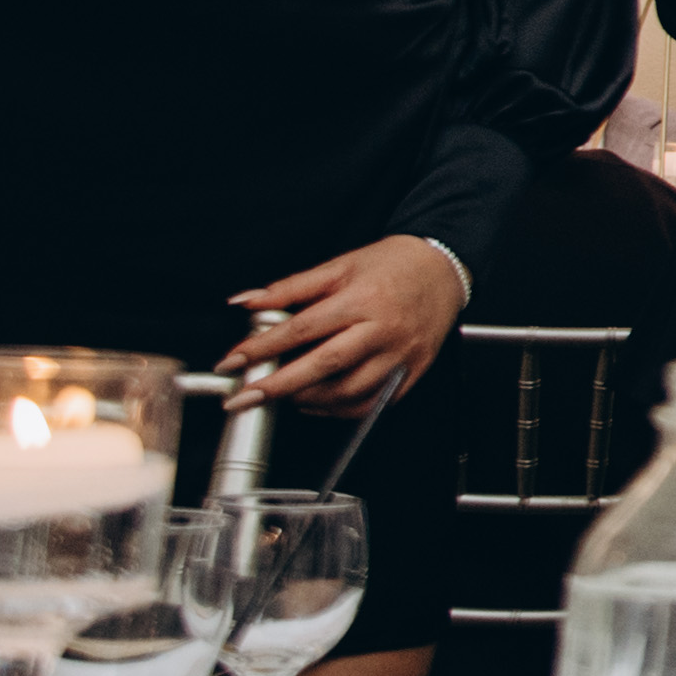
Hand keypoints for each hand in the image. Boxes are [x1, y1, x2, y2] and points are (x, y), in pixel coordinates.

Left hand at [220, 234, 461, 411]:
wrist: (444, 269)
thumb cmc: (393, 265)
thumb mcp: (339, 266)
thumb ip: (290, 287)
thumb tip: (246, 302)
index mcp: (362, 300)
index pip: (302, 329)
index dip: (261, 348)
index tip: (231, 362)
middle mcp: (384, 330)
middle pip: (323, 366)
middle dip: (277, 386)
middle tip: (244, 398)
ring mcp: (401, 355)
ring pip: (349, 392)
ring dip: (308, 400)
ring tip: (283, 396)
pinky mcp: (413, 371)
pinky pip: (373, 402)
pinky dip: (340, 410)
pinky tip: (319, 402)